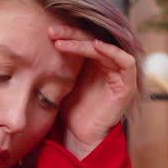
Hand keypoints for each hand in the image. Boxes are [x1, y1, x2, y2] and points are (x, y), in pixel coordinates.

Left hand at [49, 26, 137, 158]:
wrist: (79, 135)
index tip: (48, 32)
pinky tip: (95, 46)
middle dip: (72, 34)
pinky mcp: (127, 85)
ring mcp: (119, 74)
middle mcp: (107, 64)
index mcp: (93, 61)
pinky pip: (127, 63)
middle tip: (52, 32)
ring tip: (63, 43)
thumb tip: (40, 39)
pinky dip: (113, 52)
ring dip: (85, 43)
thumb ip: (60, 60)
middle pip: (93, 38)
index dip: (67, 33)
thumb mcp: (62, 79)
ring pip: (106, 47)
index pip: (83, 38)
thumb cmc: (70, 108)